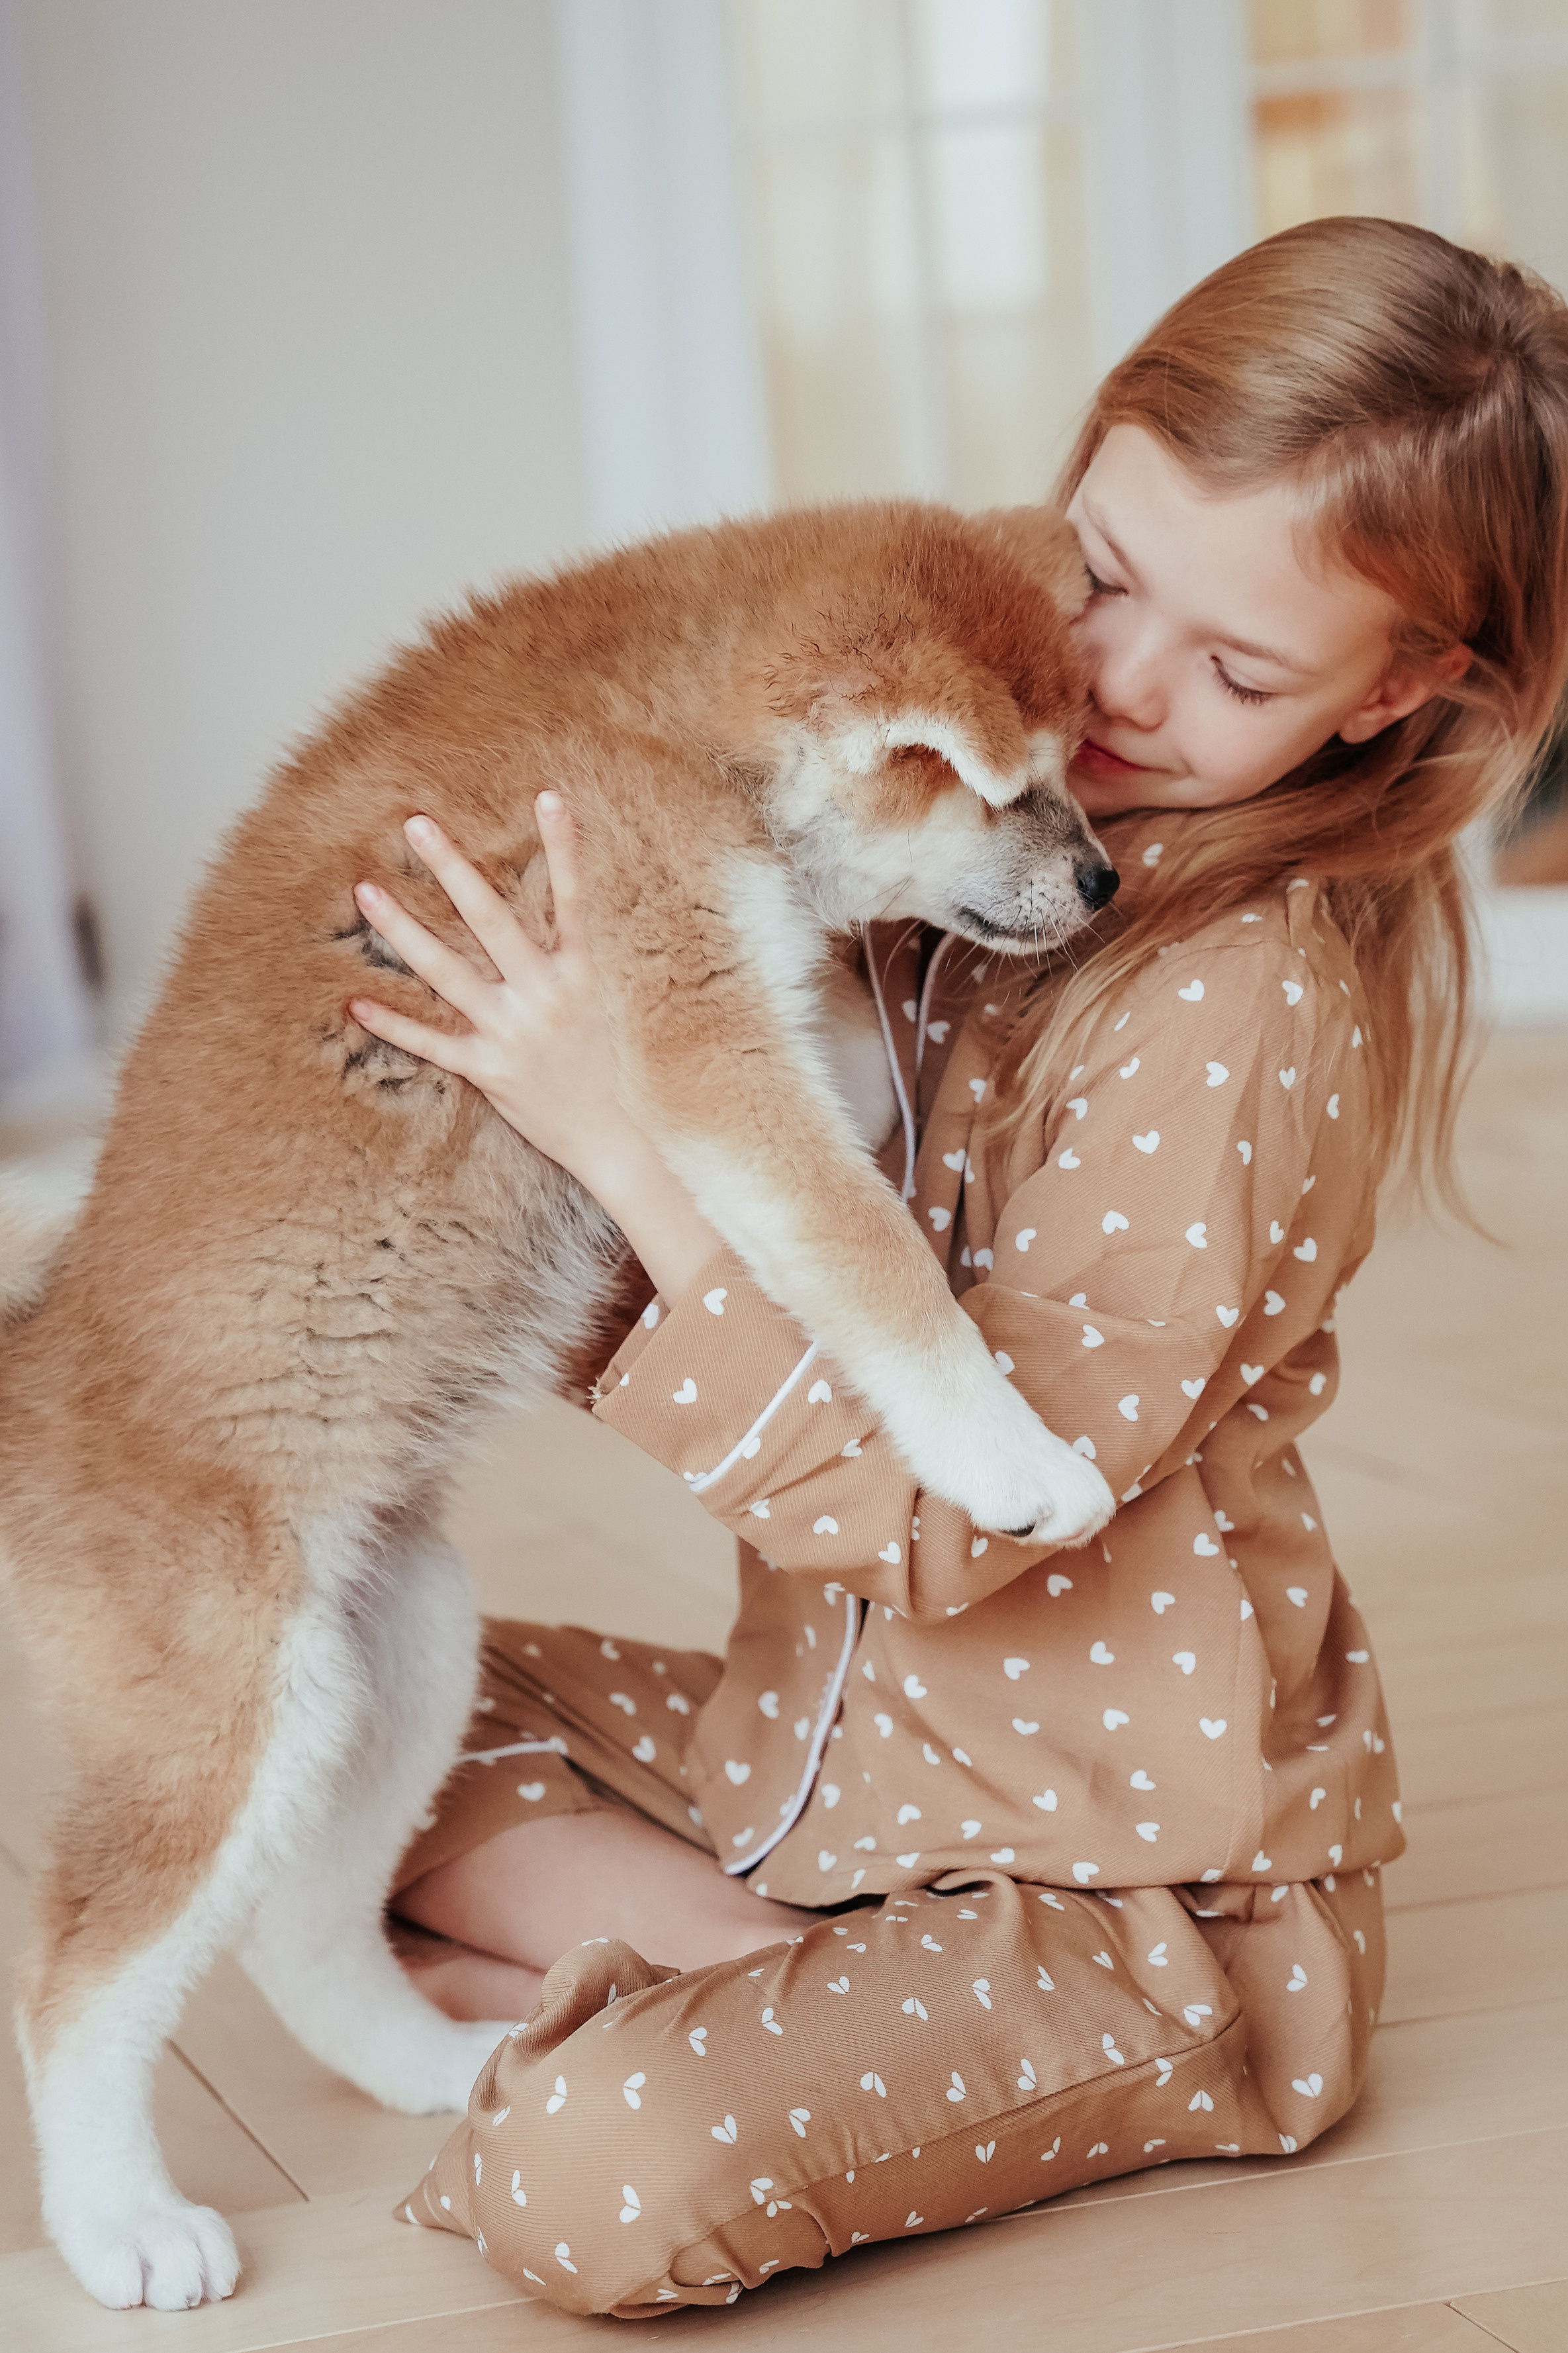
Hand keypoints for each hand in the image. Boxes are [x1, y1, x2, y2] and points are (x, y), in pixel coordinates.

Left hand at [349, 799, 640, 1187]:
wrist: (601, 1133)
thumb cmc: (591, 1059)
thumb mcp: (589, 999)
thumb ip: (560, 955)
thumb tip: (536, 903)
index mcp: (578, 974)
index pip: (572, 899)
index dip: (563, 848)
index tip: (548, 795)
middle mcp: (545, 996)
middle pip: (493, 921)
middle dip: (453, 869)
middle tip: (416, 824)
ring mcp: (513, 1032)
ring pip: (448, 972)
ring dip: (403, 931)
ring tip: (365, 890)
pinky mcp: (487, 1069)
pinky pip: (432, 1042)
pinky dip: (394, 1024)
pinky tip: (357, 1002)